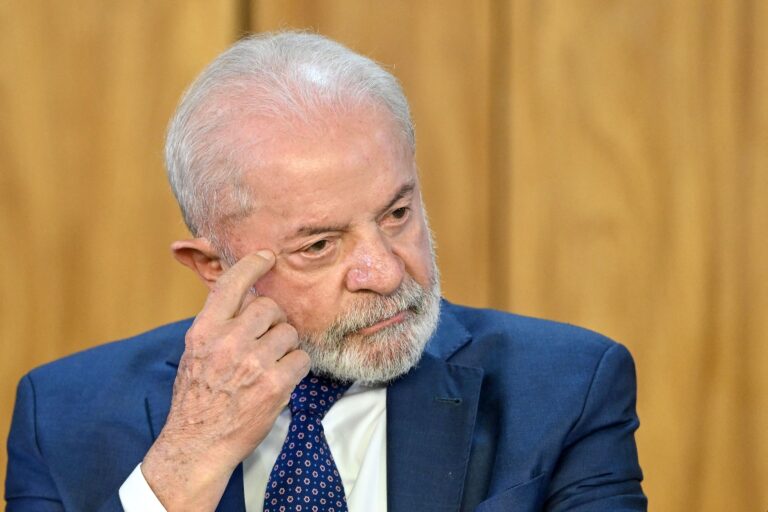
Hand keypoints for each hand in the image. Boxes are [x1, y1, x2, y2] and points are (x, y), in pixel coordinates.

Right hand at [141, 251, 310, 510]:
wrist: (197, 444)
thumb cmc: (196, 398)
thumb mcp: (195, 353)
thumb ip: (218, 325)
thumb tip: (247, 297)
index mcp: (204, 331)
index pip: (231, 284)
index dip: (252, 265)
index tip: (267, 256)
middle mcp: (227, 342)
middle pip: (269, 308)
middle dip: (273, 322)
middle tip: (265, 341)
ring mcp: (252, 363)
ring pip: (289, 333)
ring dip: (285, 347)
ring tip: (269, 366)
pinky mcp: (274, 384)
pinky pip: (300, 359)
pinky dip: (295, 369)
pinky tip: (279, 380)